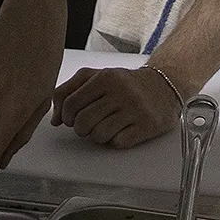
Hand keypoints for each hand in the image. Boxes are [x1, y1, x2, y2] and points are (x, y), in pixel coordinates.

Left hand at [51, 64, 186, 147]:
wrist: (164, 86)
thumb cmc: (125, 84)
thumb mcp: (96, 77)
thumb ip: (69, 91)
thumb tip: (55, 120)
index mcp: (105, 77)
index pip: (70, 104)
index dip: (67, 116)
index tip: (73, 118)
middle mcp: (120, 91)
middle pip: (83, 122)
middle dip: (81, 129)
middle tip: (89, 125)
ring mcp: (134, 109)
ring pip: (98, 135)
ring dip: (98, 136)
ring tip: (106, 127)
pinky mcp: (146, 126)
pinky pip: (118, 142)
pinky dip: (115, 140)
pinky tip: (122, 130)